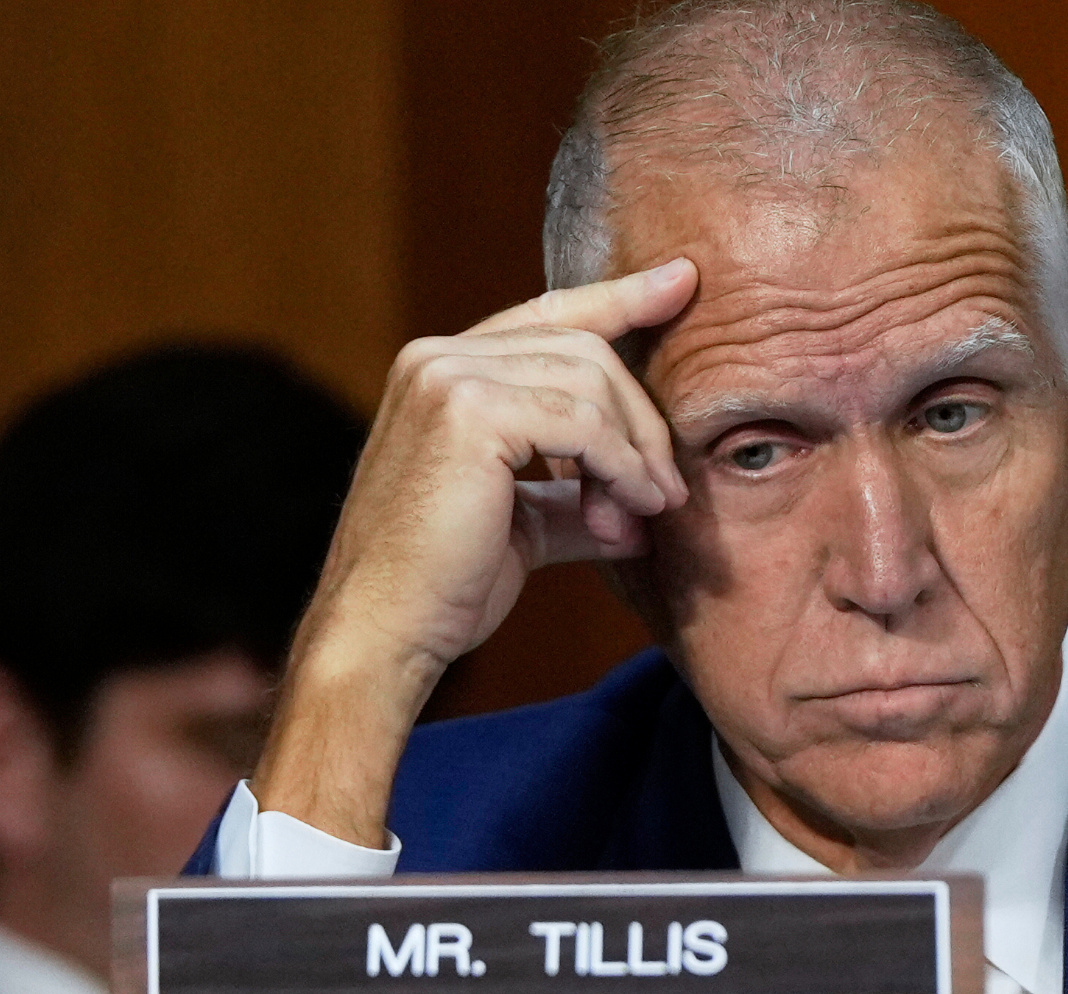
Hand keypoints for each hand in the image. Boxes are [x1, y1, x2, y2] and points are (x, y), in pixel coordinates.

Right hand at [250, 259, 697, 845]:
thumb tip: (647, 498)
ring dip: (637, 451)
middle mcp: (437, 356)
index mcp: (441, 369)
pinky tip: (632, 509)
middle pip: (585, 348)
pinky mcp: (468, 413)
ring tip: (647, 511)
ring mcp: (447, 377)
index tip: (682, 283)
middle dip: (642, 417)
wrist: (385, 636)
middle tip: (665, 490)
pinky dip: (623, 465)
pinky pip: (583, 422)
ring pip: (592, 382)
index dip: (621, 298)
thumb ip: (578, 495)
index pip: (550, 316)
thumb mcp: (524, 525)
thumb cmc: (445, 589)